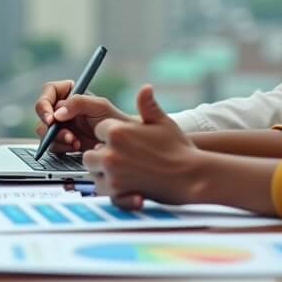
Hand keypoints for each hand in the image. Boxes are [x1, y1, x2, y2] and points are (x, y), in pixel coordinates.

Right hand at [33, 79, 131, 151]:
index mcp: (68, 92)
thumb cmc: (112, 119)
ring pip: (44, 131)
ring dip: (57, 138)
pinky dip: (61, 147)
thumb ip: (77, 103)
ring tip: (75, 142)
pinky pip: (52, 144)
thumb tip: (56, 113)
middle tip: (67, 135)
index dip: (45, 106)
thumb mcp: (99, 106)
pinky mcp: (61, 140)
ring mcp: (60, 124)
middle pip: (42, 114)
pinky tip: (76, 146)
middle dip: (52, 127)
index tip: (51, 120)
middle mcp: (61, 108)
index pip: (48, 93)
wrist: (118, 141)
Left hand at [83, 84, 205, 208]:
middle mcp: (110, 153)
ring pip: (93, 172)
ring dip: (103, 172)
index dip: (110, 135)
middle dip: (101, 155)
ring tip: (124, 171)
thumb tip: (145, 88)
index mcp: (117, 132)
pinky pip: (101, 190)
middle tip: (122, 158)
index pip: (99, 130)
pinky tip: (124, 184)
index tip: (125, 141)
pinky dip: (109, 188)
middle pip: (90, 153)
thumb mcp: (162, 122)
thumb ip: (147, 106)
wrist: (192, 177)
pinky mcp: (117, 193)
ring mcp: (112, 174)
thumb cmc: (178, 148)